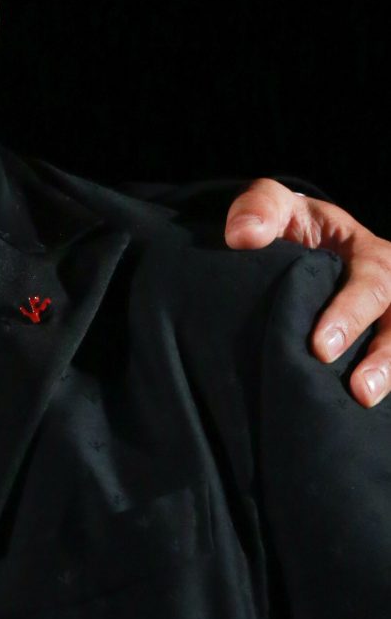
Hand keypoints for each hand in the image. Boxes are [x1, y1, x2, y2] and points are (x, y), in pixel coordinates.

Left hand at [225, 178, 390, 408]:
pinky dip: (387, 383)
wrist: (303, 245)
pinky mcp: (381, 343)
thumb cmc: (292, 227)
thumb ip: (260, 210)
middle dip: (382, 356)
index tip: (320, 347)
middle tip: (358, 389)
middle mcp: (388, 286)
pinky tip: (361, 412)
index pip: (371, 281)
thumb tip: (242, 236)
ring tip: (365, 401)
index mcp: (369, 254)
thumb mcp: (278, 206)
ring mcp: (390, 318)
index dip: (350, 313)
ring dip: (390, 373)